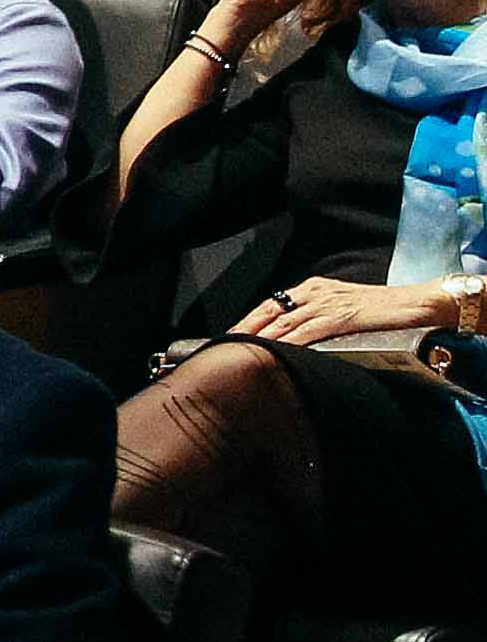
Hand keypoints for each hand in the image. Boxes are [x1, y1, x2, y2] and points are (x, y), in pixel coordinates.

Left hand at [239, 276, 440, 346]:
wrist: (419, 304)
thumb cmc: (383, 311)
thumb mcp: (342, 311)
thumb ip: (318, 321)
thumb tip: (296, 339)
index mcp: (313, 289)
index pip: (271, 305)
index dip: (248, 321)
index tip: (229, 336)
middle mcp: (315, 292)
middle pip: (269, 311)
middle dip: (245, 329)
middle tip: (223, 347)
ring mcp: (328, 303)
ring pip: (284, 322)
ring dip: (261, 339)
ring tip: (240, 353)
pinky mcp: (343, 315)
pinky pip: (309, 330)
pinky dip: (290, 341)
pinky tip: (276, 352)